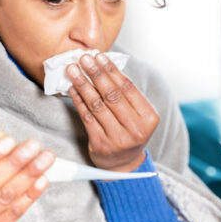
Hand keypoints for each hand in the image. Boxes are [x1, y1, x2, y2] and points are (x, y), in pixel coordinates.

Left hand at [67, 53, 158, 171]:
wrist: (123, 165)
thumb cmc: (129, 132)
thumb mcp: (137, 115)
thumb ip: (126, 95)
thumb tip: (103, 64)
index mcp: (149, 118)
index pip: (128, 88)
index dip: (112, 70)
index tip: (99, 56)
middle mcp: (135, 128)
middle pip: (112, 95)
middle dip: (96, 73)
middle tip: (84, 58)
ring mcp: (118, 138)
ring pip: (97, 105)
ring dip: (83, 84)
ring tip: (73, 69)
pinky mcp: (101, 144)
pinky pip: (86, 117)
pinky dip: (78, 100)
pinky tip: (72, 88)